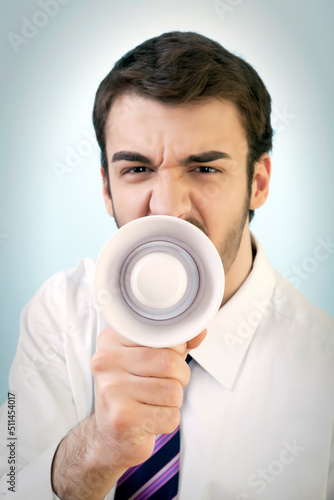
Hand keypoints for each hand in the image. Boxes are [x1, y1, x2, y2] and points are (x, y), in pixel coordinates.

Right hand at [51, 328, 205, 499]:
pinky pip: (170, 416)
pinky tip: (151, 419)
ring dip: (174, 401)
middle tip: (168, 384)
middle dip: (180, 377)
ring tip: (156, 403)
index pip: (160, 335)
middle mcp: (106, 362)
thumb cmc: (133, 391)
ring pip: (172, 390)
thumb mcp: (151, 360)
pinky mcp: (122, 420)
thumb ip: (175, 343)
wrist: (108, 435)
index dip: (176, 349)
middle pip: (168, 362)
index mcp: (111, 341)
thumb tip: (199, 332)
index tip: (169, 359)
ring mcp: (112, 391)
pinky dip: (169, 420)